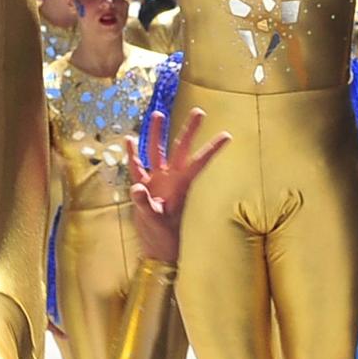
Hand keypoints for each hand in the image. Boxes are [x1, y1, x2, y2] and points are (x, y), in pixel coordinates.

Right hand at [124, 107, 229, 264]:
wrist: (157, 247)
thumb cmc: (164, 236)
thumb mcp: (156, 221)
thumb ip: (146, 204)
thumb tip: (135, 188)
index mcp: (181, 185)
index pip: (199, 162)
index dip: (212, 149)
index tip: (228, 135)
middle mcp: (171, 178)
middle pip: (180, 149)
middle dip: (189, 130)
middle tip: (200, 111)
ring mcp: (157, 180)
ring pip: (157, 151)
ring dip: (157, 134)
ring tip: (158, 114)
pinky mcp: (144, 187)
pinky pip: (137, 166)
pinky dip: (133, 154)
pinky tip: (130, 139)